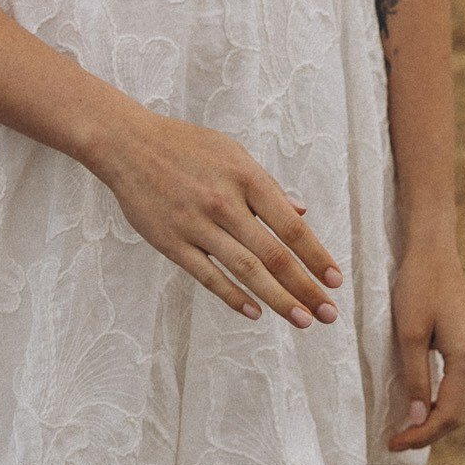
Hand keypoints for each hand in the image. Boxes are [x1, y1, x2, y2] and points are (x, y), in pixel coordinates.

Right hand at [95, 105, 343, 327]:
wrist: (129, 144)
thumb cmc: (186, 146)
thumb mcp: (233, 153)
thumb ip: (267, 186)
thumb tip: (302, 211)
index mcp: (246, 177)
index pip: (291, 226)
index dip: (317, 256)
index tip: (335, 281)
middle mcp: (225, 203)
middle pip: (274, 254)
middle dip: (306, 287)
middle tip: (329, 314)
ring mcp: (197, 224)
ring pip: (246, 270)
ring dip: (278, 299)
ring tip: (303, 320)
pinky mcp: (171, 242)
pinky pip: (207, 275)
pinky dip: (233, 295)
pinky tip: (254, 312)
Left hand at [386, 234, 464, 449]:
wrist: (433, 248)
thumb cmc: (418, 286)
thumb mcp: (409, 334)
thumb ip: (416, 378)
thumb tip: (418, 418)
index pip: (448, 413)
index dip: (421, 433)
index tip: (393, 443)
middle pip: (459, 412)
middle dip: (429, 431)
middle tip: (397, 441)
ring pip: (460, 400)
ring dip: (436, 418)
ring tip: (406, 428)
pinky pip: (459, 384)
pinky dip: (441, 400)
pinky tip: (420, 403)